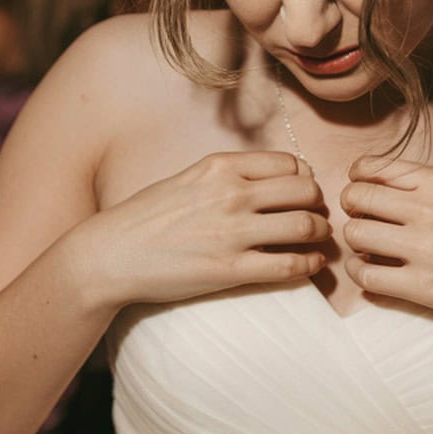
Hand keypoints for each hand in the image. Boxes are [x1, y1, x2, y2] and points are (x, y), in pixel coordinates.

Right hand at [86, 151, 329, 309]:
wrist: (113, 254)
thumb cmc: (148, 217)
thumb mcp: (189, 178)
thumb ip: (230, 175)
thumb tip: (273, 179)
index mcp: (221, 166)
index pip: (290, 163)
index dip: (304, 178)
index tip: (302, 192)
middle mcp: (231, 194)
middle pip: (306, 190)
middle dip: (317, 203)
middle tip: (315, 215)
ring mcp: (233, 232)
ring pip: (305, 226)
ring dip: (319, 233)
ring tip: (317, 239)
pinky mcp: (231, 270)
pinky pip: (290, 265)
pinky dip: (309, 264)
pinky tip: (311, 264)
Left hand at [340, 157, 432, 337]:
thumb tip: (411, 191)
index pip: (377, 168)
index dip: (359, 178)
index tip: (360, 187)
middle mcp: (429, 209)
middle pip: (359, 198)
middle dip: (353, 208)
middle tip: (362, 220)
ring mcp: (424, 249)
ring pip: (355, 235)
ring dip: (357, 243)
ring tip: (370, 250)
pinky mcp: (422, 287)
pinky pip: (366, 276)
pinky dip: (361, 274)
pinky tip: (373, 274)